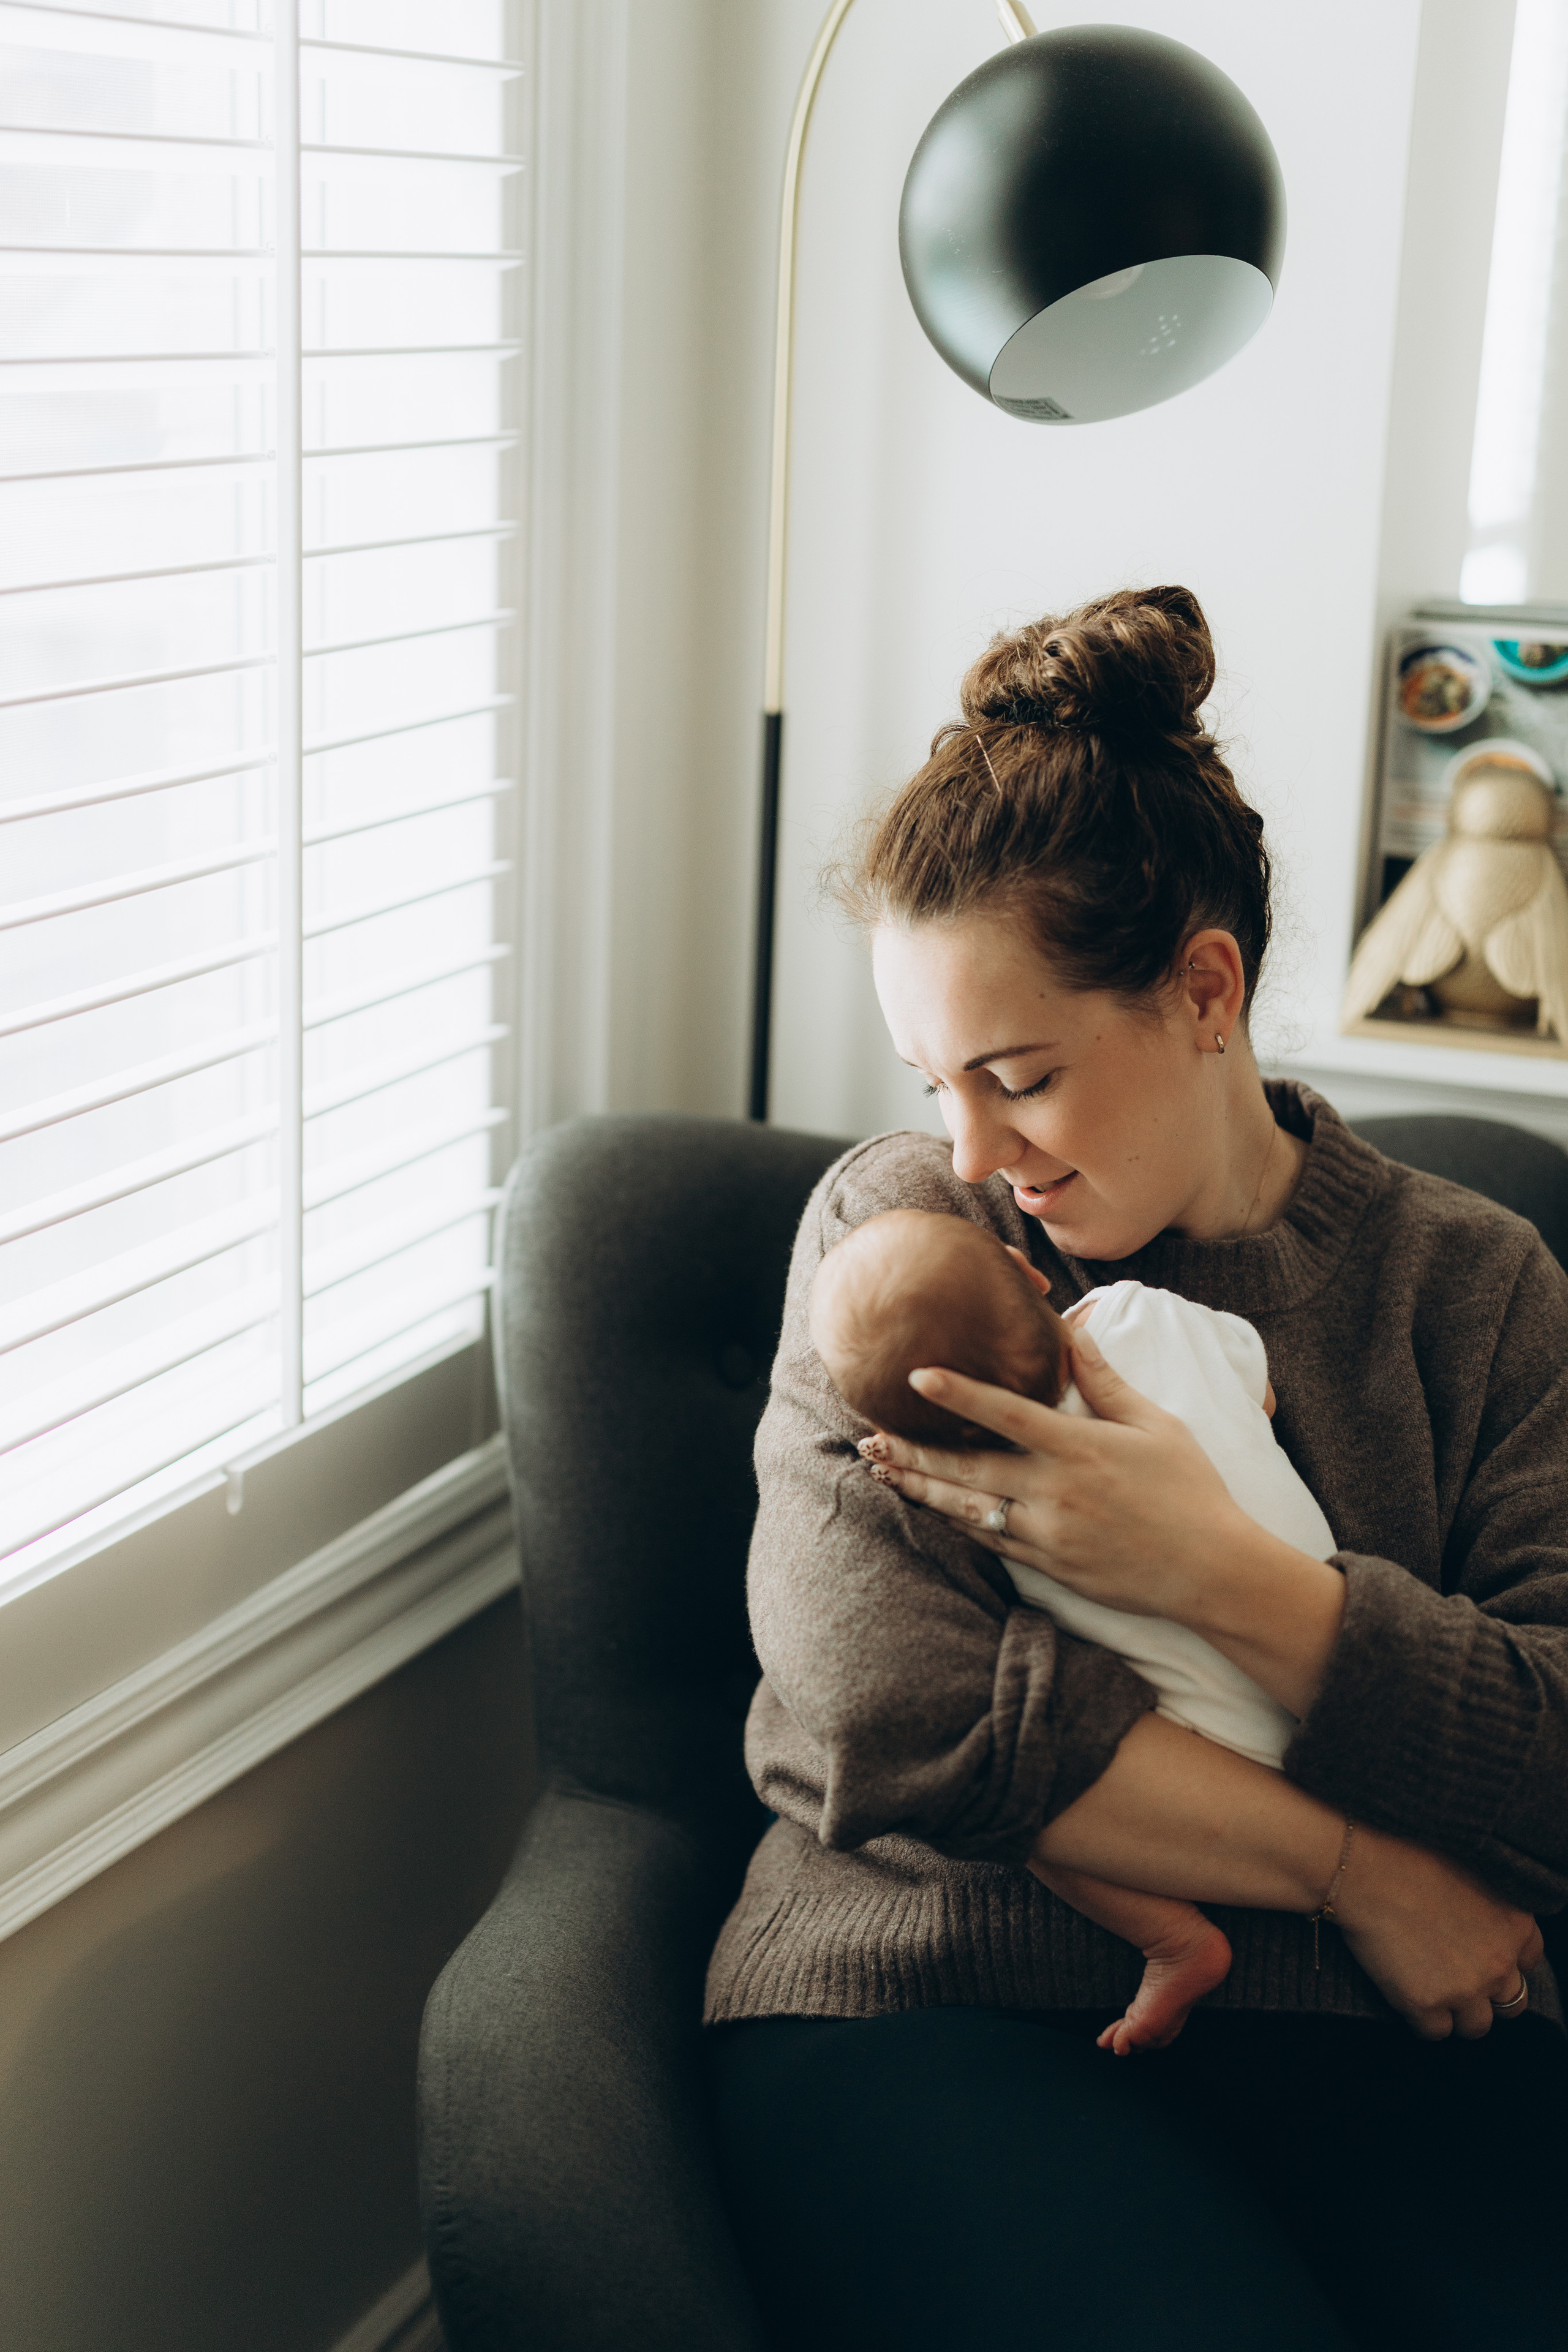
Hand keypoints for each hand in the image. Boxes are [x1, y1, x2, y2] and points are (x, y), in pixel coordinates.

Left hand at [862, 1324, 1251, 1621]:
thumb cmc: (1190, 1490)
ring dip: (920, 1489)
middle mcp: (1054, 1492)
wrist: (1212, 1573)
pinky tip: (927, 1506)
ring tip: (881, 1470)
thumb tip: (1071, 1329)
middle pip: (968, 1468)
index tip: (916, 1377)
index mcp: (1080, 1449)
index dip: (959, 1395)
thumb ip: (1104, 1381)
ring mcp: (1046, 1534)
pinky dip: (954, 1522)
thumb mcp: (1156, 1425)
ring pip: (967, 1509)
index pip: (1007, 1414)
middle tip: (869, 1437)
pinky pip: (988, 1542)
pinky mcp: (1047, 1566)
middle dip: (913, 1452)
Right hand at [1332, 1824, 1543, 2040]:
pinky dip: (1424, 2020)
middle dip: (1489, 1994)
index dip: (1507, 1959)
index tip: (1485, 1955)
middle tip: (1461, 1978)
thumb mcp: (1472, 1875)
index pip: (1530, 1961)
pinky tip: (1409, 1996)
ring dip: (1460, 2013)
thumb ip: (1491, 1910)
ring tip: (1435, 1992)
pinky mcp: (1425, 2005)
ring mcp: (1464, 1988)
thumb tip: (1486, 1931)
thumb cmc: (1412, 1861)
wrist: (1366, 1873)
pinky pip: (1436, 2032)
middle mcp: (1498, 1964)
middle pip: (1512, 2002)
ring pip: (1477, 2026)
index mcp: (1515, 1926)